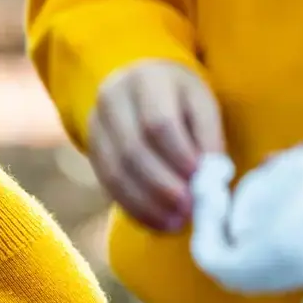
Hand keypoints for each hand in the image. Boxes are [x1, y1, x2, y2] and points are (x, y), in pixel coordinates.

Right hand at [87, 60, 224, 231]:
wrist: (139, 85)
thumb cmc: (181, 97)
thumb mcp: (201, 102)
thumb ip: (208, 136)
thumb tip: (211, 175)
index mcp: (145, 80)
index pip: (158, 123)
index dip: (179, 155)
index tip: (200, 180)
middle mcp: (111, 100)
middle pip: (132, 149)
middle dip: (162, 185)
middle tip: (189, 210)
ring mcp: (95, 126)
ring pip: (115, 171)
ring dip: (147, 203)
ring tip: (176, 222)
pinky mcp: (91, 150)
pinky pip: (108, 184)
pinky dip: (134, 207)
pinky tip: (156, 222)